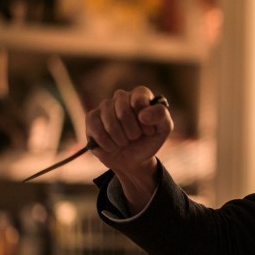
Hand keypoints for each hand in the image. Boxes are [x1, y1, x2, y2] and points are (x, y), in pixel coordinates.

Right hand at [86, 86, 173, 211]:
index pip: (139, 99)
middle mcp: (121, 97)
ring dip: (120, 139)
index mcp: (139, 95)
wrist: (133, 160)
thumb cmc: (149, 140)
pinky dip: (107, 143)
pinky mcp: (91, 118)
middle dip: (132, 132)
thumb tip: (142, 114)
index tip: (148, 131)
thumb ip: (161, 116)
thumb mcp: (163, 129)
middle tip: (135, 138)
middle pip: (123, 111)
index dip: (144, 120)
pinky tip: (112, 146)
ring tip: (124, 142)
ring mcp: (105, 106)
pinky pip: (96, 129)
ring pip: (109, 122)